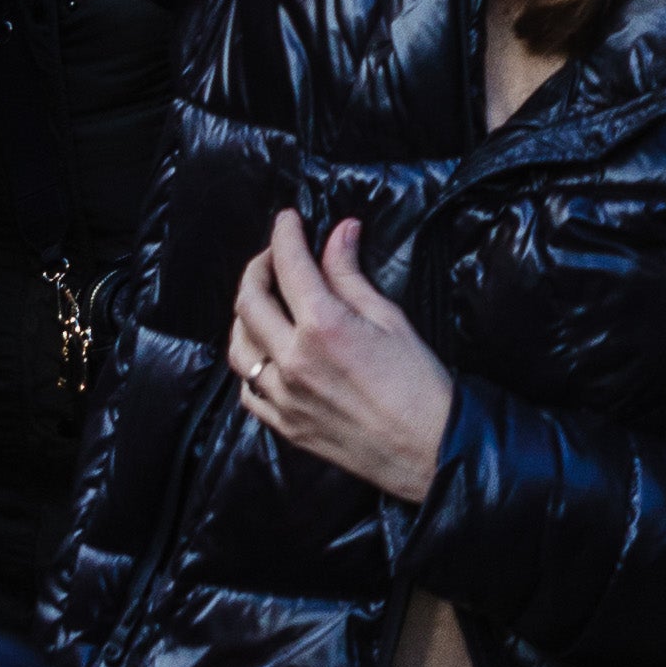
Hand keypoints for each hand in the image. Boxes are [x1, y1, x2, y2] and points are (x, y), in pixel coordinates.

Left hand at [231, 212, 453, 503]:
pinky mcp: (284, 425)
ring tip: (264, 300)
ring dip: (245, 315)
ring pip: (239, 346)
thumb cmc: (417, 381)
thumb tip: (340, 233)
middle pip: (250, 301)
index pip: (289, 265)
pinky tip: (266, 352)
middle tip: (274, 254)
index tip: (289, 219)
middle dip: (258, 266)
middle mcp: (292, 360)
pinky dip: (251, 363)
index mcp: (323, 326)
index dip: (285, 234)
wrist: (426, 447)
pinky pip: (248, 389)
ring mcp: (283, 397)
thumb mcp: (389, 317)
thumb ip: (351, 276)